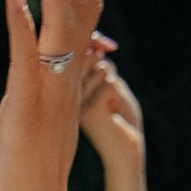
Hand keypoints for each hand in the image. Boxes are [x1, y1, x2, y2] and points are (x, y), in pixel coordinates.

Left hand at [0, 0, 105, 190]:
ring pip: (61, 19)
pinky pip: (27, 58)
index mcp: (72, 77)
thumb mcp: (43, 121)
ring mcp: (50, 89)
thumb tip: (49, 60)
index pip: (86, 8)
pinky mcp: (26, 107)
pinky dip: (22, 24)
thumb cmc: (30, 182)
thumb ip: (48, 86)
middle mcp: (68, 76)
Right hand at [78, 36, 148, 190]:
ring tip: (110, 105)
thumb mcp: (110, 83)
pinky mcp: (86, 109)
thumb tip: (98, 48)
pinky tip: (112, 112)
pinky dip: (117, 92)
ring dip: (114, 82)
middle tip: (109, 92)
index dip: (95, 41)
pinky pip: (108, 80)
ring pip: (100, 65)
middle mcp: (65, 93)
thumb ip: (101, 64)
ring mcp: (74, 101)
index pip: (76, 49)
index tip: (108, 47)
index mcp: (67, 87)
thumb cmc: (120, 116)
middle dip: (106, 64)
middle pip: (89, 53)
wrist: (125, 148)